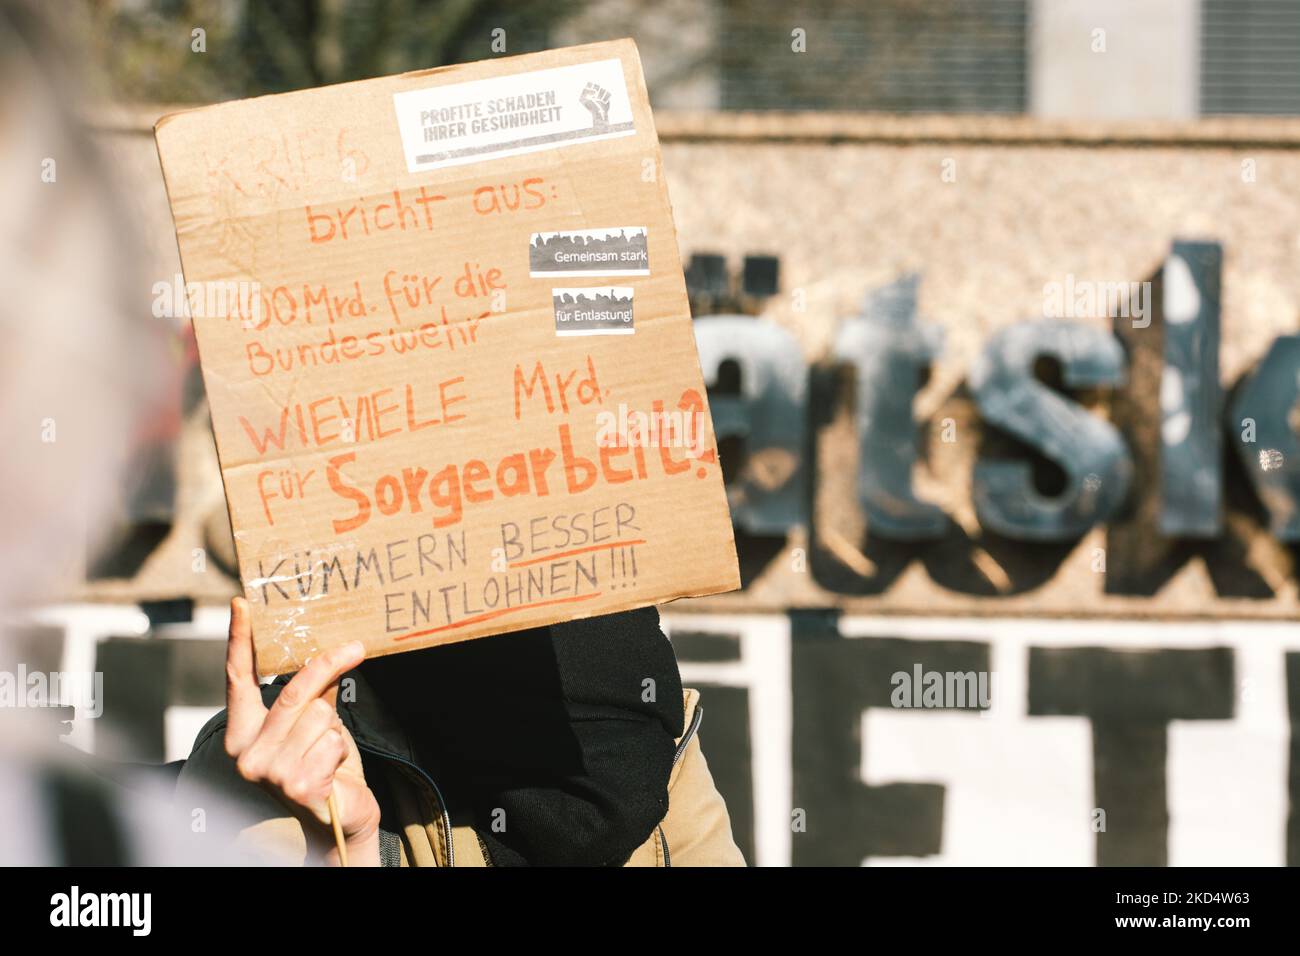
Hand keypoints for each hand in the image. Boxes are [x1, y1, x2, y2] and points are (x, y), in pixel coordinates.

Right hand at [223, 597, 380, 865]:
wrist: (336, 820)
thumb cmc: (321, 766)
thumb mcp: (312, 724)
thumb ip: (312, 692)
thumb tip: (325, 652)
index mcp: (242, 733)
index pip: (238, 679)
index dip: (240, 640)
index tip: (242, 603)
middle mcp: (246, 753)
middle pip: (293, 692)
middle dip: (328, 666)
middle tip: (355, 647)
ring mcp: (268, 772)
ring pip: (320, 716)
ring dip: (335, 729)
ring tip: (327, 752)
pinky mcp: (296, 786)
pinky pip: (333, 741)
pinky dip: (340, 750)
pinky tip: (332, 770)